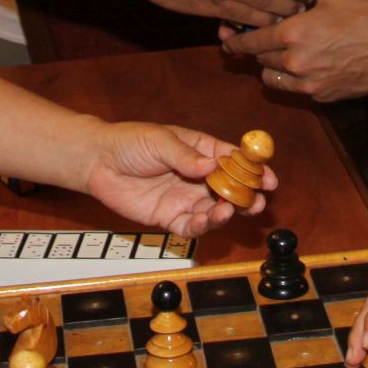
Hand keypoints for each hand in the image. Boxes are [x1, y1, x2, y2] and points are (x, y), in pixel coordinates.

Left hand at [84, 121, 273, 237]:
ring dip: (226, 213)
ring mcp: (185, 198)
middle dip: (246, 197)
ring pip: (214, 210)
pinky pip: (191, 226)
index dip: (253, 170)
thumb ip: (185, 156)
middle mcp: (197, 177)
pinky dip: (202, 226)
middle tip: (256, 202)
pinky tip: (206, 221)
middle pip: (230, 190)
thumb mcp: (159, 141)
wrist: (98, 162)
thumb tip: (212, 166)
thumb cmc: (130, 142)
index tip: (269, 178)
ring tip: (228, 211)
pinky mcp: (169, 217)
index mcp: (200, 151)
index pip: (233, 160)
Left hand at [220, 0, 367, 101]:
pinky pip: (293, 88)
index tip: (227, 37)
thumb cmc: (366, 16)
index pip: (251, 40)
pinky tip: (302, 63)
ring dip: (270, 65)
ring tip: (277, 52)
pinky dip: (291, 78)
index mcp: (293, 33)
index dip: (236, 39)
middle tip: (251, 40)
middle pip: (259, 58)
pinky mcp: (319, 96)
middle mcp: (295, 62)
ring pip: (271, 77)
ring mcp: (307, 83)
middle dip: (254, 49)